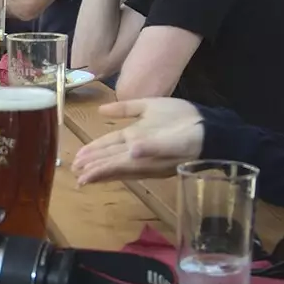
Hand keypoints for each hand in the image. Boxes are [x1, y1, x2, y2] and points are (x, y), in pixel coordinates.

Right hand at [71, 98, 204, 185]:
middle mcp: (140, 150)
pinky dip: (142, 153)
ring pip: (125, 163)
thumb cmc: (180, 118)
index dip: (92, 154)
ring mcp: (152, 154)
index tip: (77, 161)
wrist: (207, 127)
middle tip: (76, 173)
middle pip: (112, 159)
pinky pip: (153, 154)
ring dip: (107, 169)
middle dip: (95, 166)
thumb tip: (101, 110)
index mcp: (134, 139)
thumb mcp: (149, 108)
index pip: (108, 147)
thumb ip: (126, 109)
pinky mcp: (167, 153)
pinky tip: (131, 153)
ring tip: (88, 176)